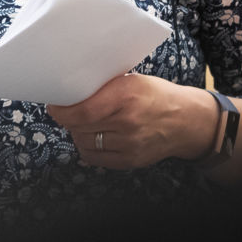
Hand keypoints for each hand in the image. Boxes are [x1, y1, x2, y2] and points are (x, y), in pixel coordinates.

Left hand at [48, 73, 219, 169]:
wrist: (187, 120)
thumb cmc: (155, 95)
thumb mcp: (130, 81)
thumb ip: (102, 87)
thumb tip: (68, 92)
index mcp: (126, 97)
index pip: (81, 111)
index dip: (61, 111)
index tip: (54, 105)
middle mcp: (128, 122)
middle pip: (79, 127)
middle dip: (68, 120)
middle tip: (68, 112)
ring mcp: (130, 145)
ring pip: (84, 142)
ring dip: (77, 133)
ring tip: (83, 123)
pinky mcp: (131, 161)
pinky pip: (94, 158)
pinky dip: (87, 147)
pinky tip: (92, 137)